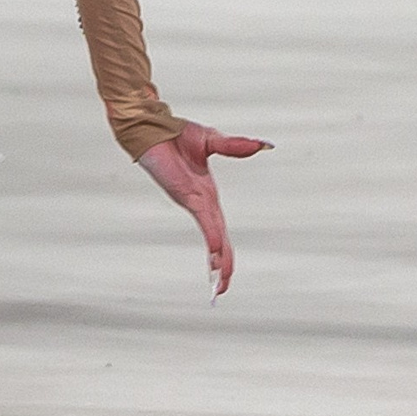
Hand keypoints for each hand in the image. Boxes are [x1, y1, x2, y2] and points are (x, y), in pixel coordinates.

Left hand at [136, 120, 270, 296]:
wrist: (151, 125)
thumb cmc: (177, 134)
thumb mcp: (213, 141)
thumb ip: (236, 146)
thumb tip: (265, 144)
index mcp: (206, 195)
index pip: (218, 229)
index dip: (223, 250)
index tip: (222, 272)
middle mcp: (201, 202)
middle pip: (218, 240)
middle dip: (222, 265)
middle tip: (221, 290)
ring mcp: (193, 200)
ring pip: (212, 236)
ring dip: (218, 259)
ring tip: (219, 283)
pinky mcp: (185, 194)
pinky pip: (204, 219)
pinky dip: (212, 235)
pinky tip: (215, 250)